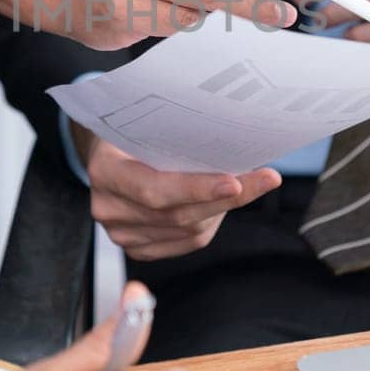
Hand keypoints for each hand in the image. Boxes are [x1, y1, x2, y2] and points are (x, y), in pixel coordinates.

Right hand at [73, 123, 280, 259]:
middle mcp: (108, 208)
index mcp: (104, 170)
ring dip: (220, 210)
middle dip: (225, 198)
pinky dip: (208, 223)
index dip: (196, 189)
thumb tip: (233, 144)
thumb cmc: (129, 131)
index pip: (154, 189)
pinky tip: (219, 204)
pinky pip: (186, 243)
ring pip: (187, 232)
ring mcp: (120, 233)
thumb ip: (175, 137)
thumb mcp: (143, 122)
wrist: (107, 152)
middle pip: (177, 214)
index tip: (235, 182)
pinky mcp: (137, 248)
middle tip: (264, 180)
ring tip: (243, 186)